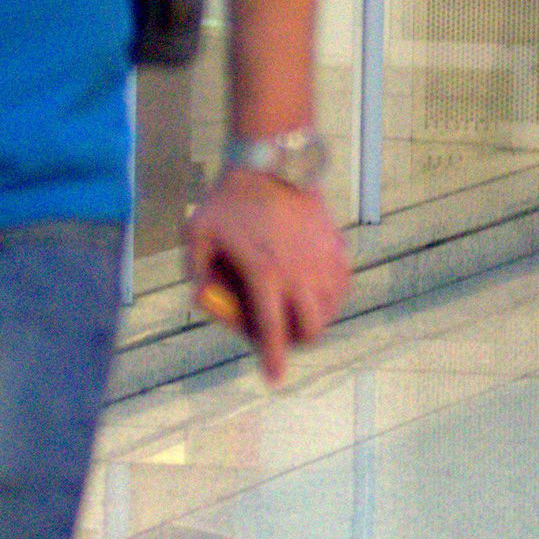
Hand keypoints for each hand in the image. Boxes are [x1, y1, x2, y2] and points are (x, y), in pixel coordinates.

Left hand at [187, 167, 349, 384]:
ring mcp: (322, 258)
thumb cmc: (229, 198)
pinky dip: (331, 295)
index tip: (274, 379)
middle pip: (313, 328)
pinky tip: (314, 288)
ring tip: (294, 309)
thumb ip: (196, 272)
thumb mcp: (197, 233)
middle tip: (280, 333)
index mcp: (265, 274)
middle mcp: (300, 272)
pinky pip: (342, 284)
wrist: (274, 160)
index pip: (272, 330)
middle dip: (297, 339)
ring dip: (314, 317)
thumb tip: (201, 299)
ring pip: (331, 308)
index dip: (273, 359)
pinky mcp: (336, 244)